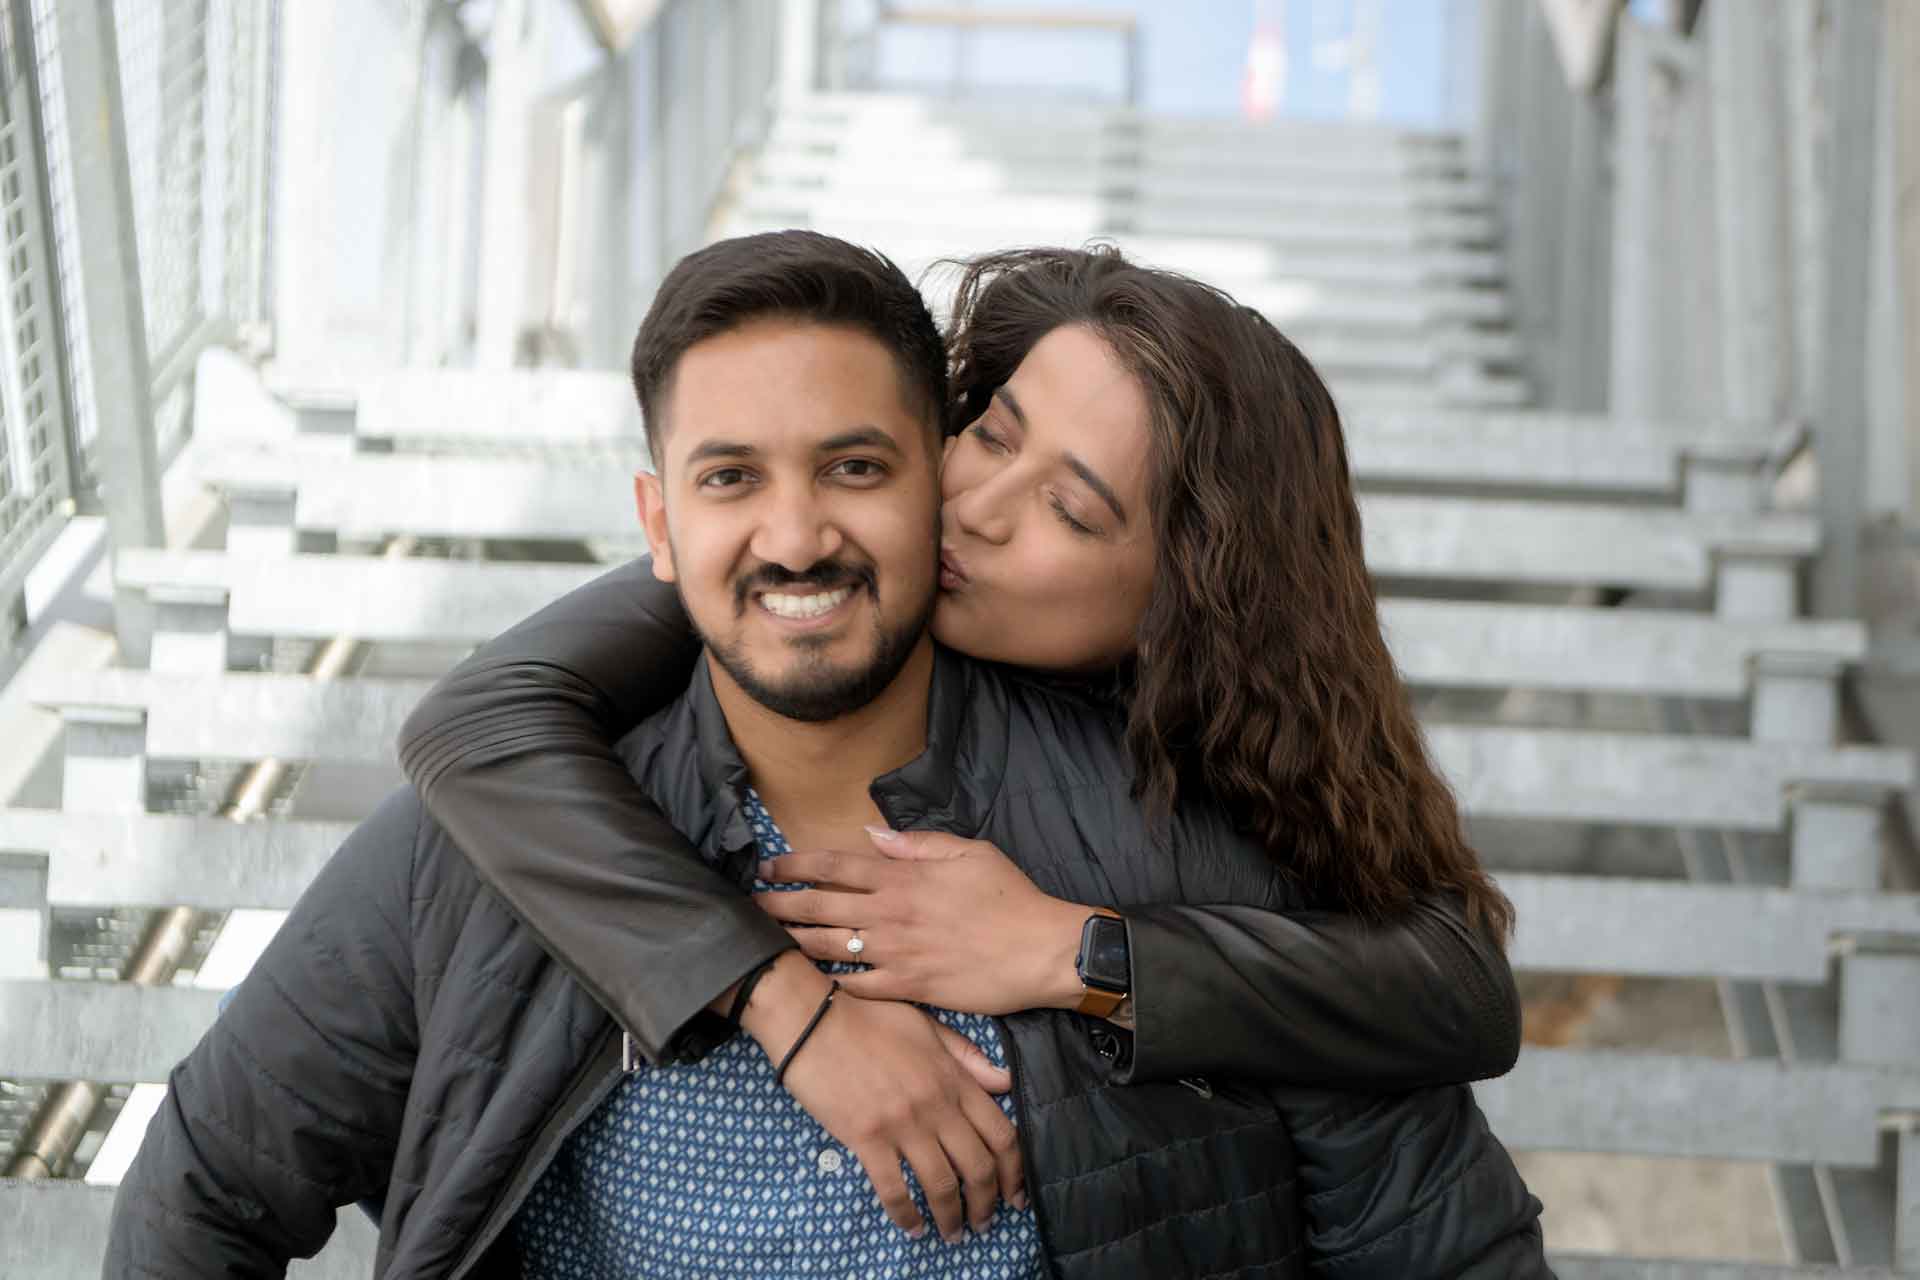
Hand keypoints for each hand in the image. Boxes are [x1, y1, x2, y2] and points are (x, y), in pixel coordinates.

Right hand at [738, 953, 1025, 1240]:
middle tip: (984, 1222)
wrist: (813, 1017)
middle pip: (978, 1167)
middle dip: (987, 1204)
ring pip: (941, 1185)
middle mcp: (936, 1105)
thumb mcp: (928, 1026)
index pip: (1001, 1134)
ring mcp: (902, 1123)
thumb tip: (1005, 1082)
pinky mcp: (866, 1137)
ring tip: (952, 1234)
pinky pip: (894, 1190)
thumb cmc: (869, 1017)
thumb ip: (968, 1057)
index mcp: (954, 1079)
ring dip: (951, 1218)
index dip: (1014, 1172)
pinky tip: (912, 1228)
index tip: (1014, 1193)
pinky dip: (907, 1216)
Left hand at [755, 827, 1088, 1014]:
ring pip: (829, 947)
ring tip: (770, 940)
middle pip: (819, 906)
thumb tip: (871, 835)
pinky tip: (814, 981)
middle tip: (751, 904)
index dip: (794, 864)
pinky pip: (858, 988)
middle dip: (778, 904)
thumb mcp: (969, 852)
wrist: (1041, 951)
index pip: (833, 866)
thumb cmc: (1010, 897)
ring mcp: (896, 954)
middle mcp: (891, 914)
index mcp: (902, 877)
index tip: (769, 866)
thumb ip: (916, 844)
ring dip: (795, 941)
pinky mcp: (909, 989)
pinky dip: (832, 984)